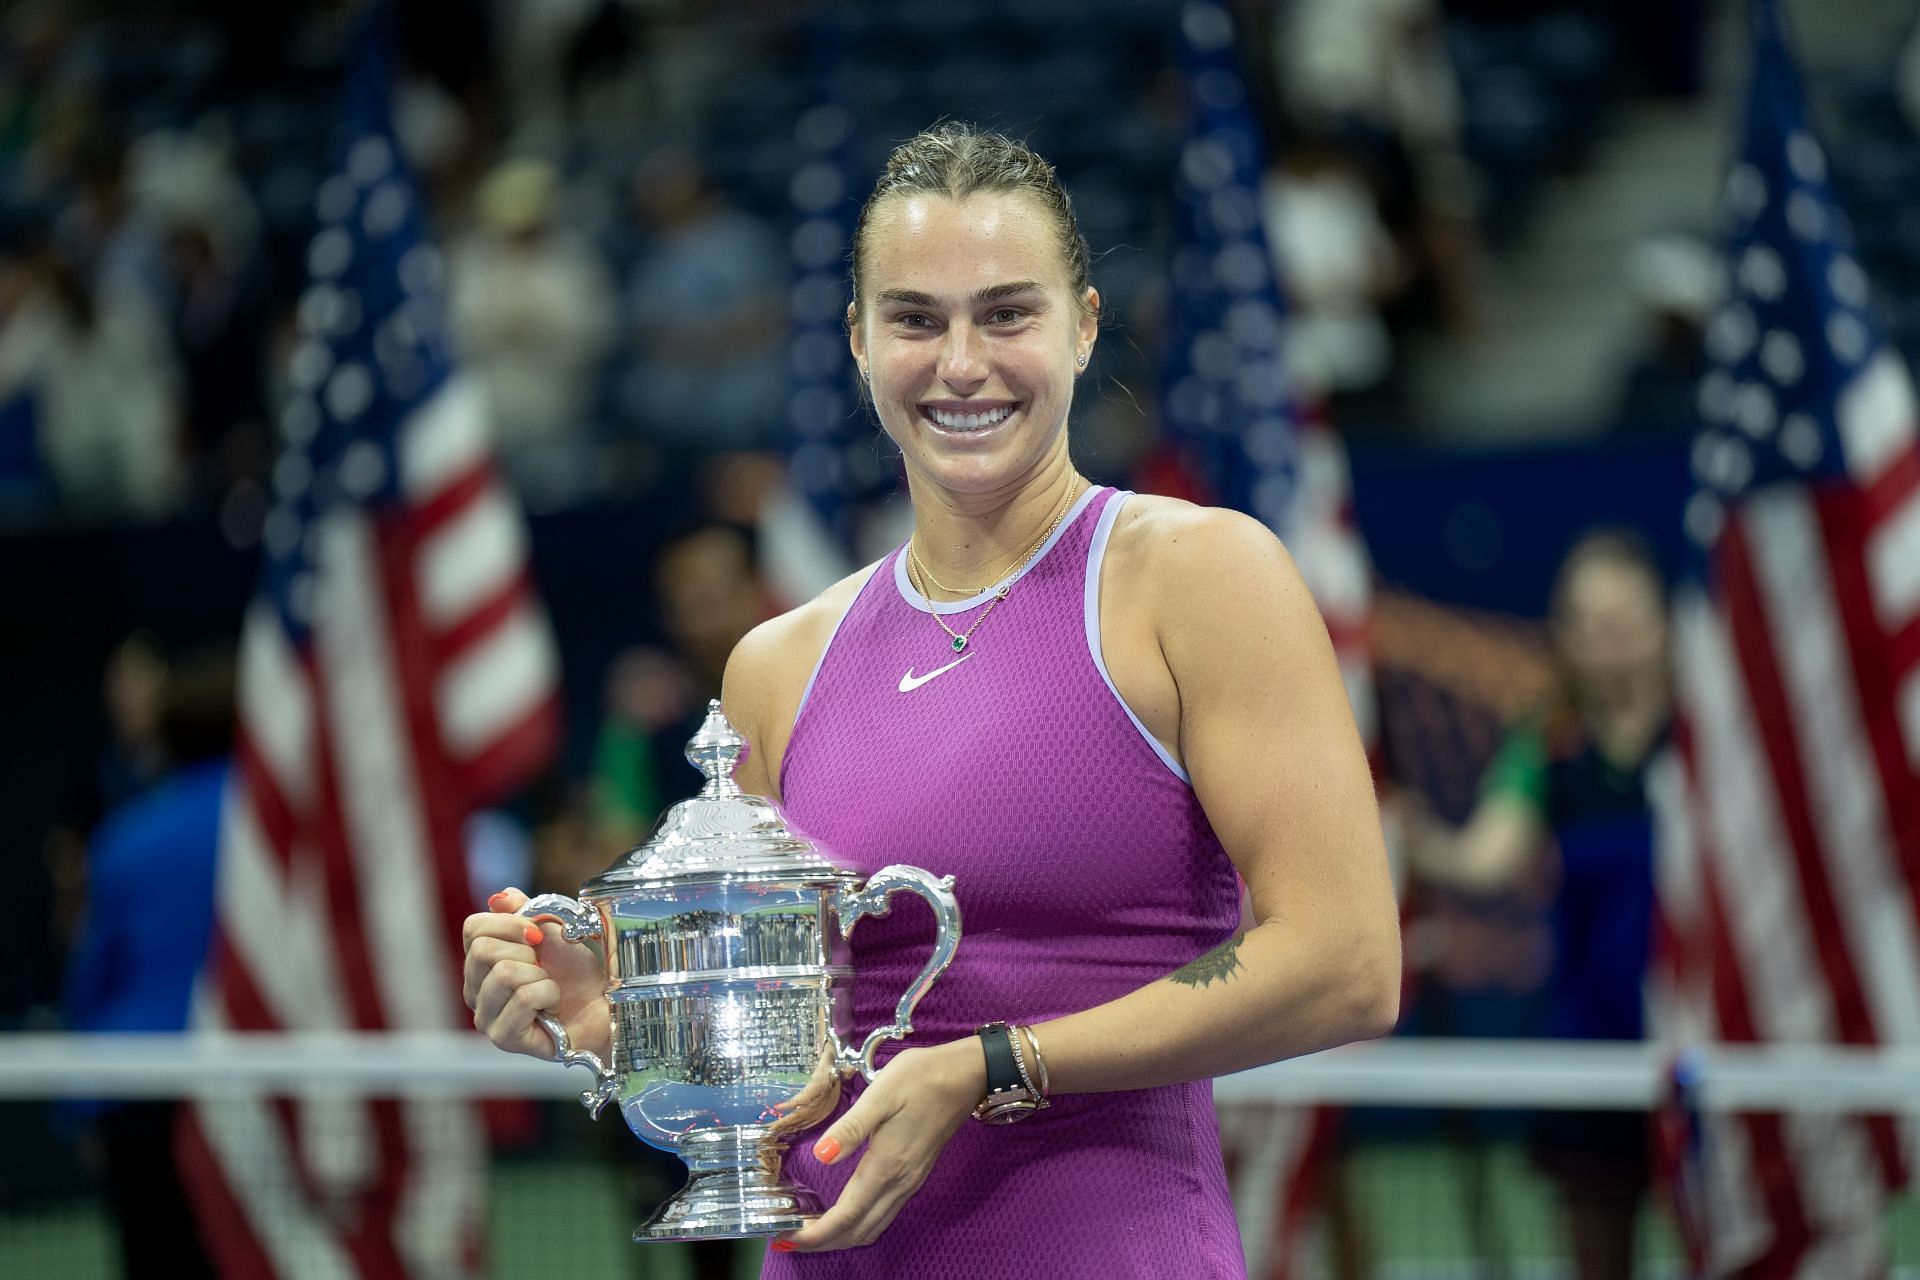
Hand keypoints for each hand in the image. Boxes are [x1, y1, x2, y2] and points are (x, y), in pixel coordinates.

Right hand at [461, 886, 609, 1059]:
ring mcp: (486, 1017)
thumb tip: (498, 898)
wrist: (602, 1004)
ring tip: (549, 987)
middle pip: (483, 950)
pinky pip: (524, 998)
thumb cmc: (574, 972)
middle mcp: (474, 990)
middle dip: (526, 951)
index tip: (537, 934)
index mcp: (479, 962)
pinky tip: (552, 1006)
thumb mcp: (550, 930)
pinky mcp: (504, 1038)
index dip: (510, 923)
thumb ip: (523, 910)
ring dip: (540, 975)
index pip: (473, 929)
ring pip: (504, 974)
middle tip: (544, 966)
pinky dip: (548, 995)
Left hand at [772, 1038, 984, 1252]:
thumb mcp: (881, 1093)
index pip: (847, 1215)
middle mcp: (900, 1182)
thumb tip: (821, 1156)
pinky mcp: (915, 1174)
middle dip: (824, 1241)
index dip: (816, 1234)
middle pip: (858, 1231)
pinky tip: (843, 1211)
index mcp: (887, 1165)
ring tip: (810, 1229)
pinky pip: (883, 1214)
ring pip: (873, 1226)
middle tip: (789, 1236)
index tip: (787, 1237)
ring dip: (841, 1235)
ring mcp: (910, 1181)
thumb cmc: (921, 1078)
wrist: (965, 1075)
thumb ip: (850, 1128)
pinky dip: (858, 1223)